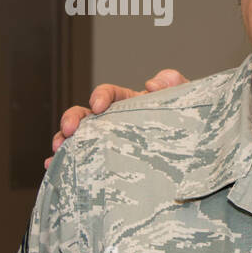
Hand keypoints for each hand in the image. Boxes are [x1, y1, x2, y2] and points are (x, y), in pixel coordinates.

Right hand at [45, 69, 187, 168]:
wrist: (199, 150)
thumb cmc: (190, 122)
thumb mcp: (187, 100)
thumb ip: (175, 84)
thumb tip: (153, 83)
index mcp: (131, 103)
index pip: (110, 93)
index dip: (101, 96)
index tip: (99, 106)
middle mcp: (116, 121)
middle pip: (86, 115)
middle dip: (73, 119)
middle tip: (68, 130)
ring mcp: (110, 142)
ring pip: (79, 138)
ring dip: (64, 142)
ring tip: (57, 152)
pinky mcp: (109, 162)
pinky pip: (84, 161)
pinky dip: (65, 163)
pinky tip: (52, 169)